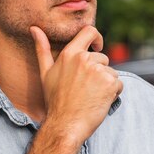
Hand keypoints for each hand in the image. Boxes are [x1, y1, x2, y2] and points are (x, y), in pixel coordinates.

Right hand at [30, 25, 122, 144]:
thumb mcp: (45, 73)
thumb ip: (42, 49)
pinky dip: (113, 94)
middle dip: (99, 73)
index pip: (89, 31)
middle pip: (103, 58)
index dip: (96, 37)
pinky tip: (99, 102)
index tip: (97, 47)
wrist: (64, 125)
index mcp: (69, 54)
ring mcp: (98, 71)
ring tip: (91, 97)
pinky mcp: (110, 83)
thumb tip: (34, 28)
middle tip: (85, 90)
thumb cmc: (54, 101)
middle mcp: (84, 59)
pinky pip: (118, 85)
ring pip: (111, 73)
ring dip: (106, 84)